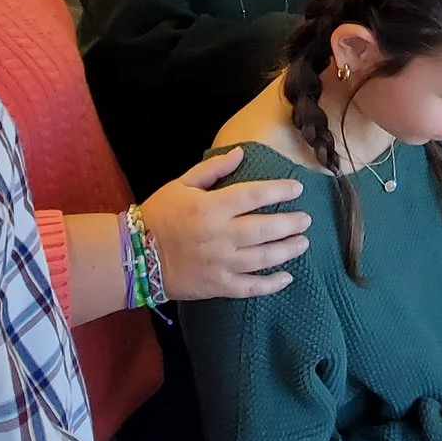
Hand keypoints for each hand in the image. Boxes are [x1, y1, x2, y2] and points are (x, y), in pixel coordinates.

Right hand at [140, 148, 309, 299]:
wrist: (135, 255)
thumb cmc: (159, 215)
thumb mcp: (181, 184)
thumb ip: (213, 168)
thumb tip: (241, 152)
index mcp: (212, 208)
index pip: (253, 195)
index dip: (279, 190)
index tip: (297, 189)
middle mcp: (221, 236)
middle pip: (265, 229)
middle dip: (290, 223)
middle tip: (306, 219)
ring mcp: (221, 264)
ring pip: (263, 258)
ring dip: (287, 250)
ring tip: (303, 242)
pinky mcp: (218, 286)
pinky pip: (250, 288)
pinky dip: (271, 284)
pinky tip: (287, 277)